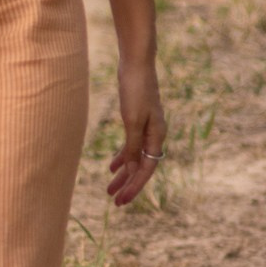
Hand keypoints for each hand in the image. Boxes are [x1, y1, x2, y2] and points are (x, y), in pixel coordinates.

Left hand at [108, 55, 164, 207]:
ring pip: (135, 157)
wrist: (136, 64)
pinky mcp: (136, 119)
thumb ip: (132, 146)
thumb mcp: (132, 121)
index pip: (146, 169)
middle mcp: (154, 134)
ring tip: (109, 189)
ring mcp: (146, 127)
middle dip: (128, 184)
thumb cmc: (135, 90)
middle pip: (141, 166)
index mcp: (157, 136)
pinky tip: (111, 165)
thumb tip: (130, 170)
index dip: (134, 186)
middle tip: (115, 202)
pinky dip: (122, 156)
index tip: (121, 201)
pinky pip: (130, 145)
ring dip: (123, 173)